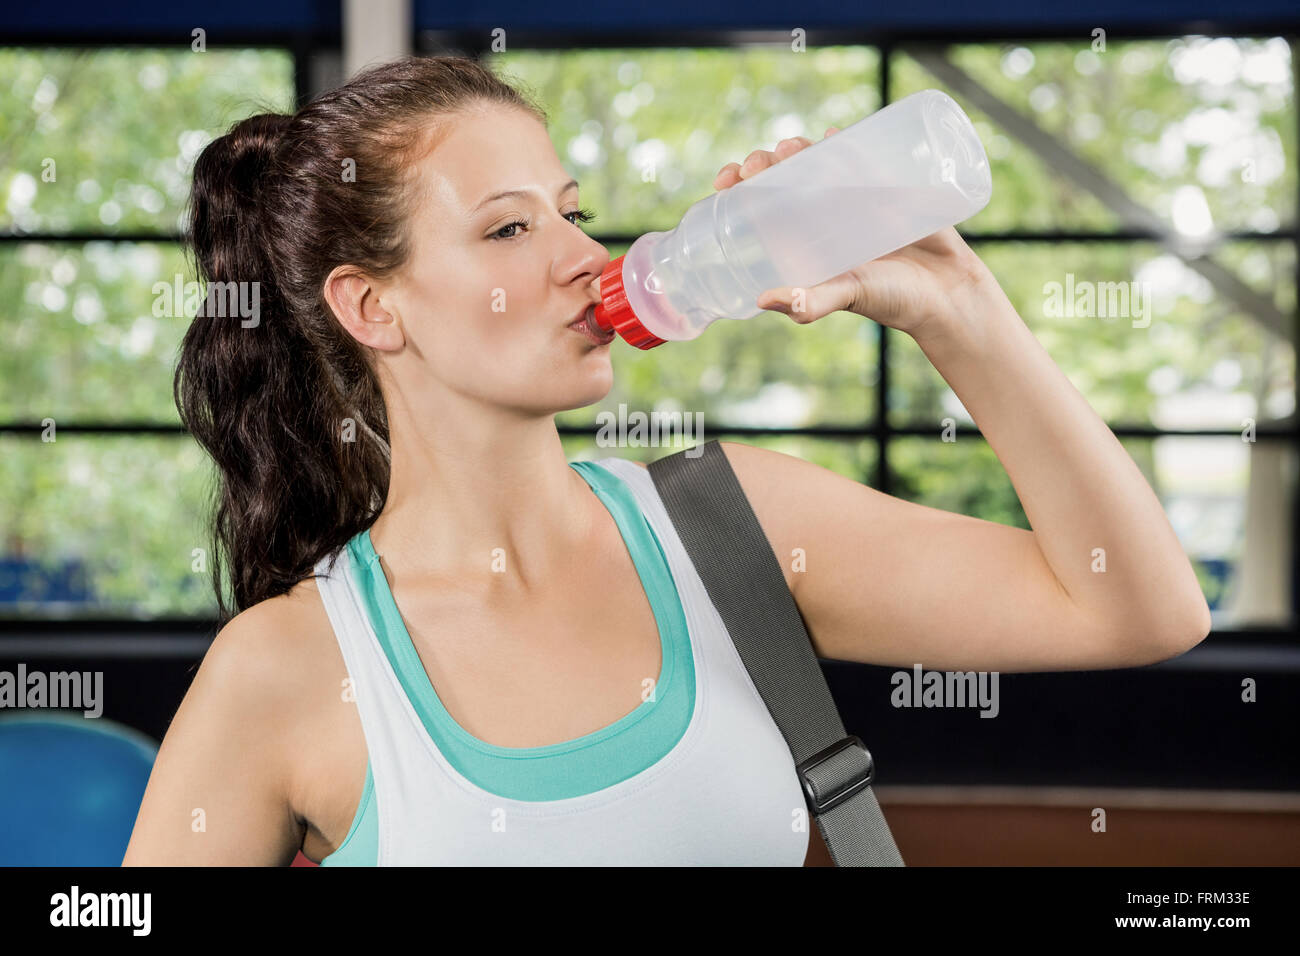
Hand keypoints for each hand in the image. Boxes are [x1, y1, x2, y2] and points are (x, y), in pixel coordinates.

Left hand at [712, 128, 997, 341]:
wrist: (950, 291)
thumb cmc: (894, 301)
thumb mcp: (848, 296)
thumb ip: (812, 303)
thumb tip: (764, 300)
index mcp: (802, 246)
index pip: (758, 211)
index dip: (738, 191)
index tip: (726, 179)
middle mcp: (821, 222)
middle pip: (781, 181)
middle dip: (766, 164)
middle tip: (764, 161)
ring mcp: (852, 202)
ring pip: (815, 165)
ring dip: (799, 149)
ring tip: (793, 147)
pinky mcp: (884, 189)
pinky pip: (858, 158)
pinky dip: (844, 142)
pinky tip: (835, 132)